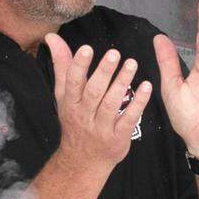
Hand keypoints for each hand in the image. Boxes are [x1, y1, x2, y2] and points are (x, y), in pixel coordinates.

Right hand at [45, 33, 151, 169]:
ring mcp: (101, 128)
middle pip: (93, 92)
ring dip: (122, 84)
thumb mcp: (63, 96)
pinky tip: (146, 88)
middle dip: (103, 72)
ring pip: (111, 104)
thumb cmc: (75, 121)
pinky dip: (138, 103)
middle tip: (115, 53)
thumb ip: (62, 65)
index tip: (87, 48)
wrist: (82, 161)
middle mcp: (84, 115)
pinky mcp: (118, 137)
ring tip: (132, 64)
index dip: (79, 66)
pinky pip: (128, 119)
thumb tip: (52, 37)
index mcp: (70, 103)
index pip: (73, 82)